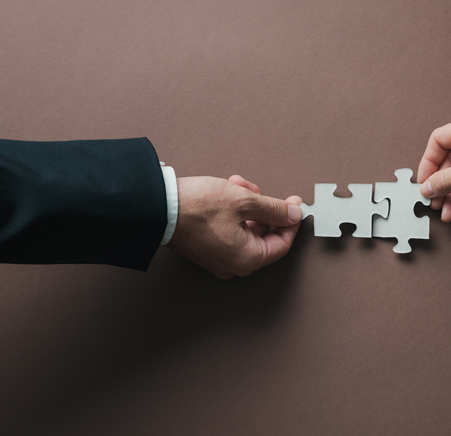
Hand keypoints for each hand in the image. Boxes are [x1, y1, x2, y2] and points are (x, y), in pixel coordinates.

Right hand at [166, 175, 301, 277]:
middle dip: (262, 208)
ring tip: (236, 186)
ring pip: (245, 228)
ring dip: (246, 204)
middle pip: (262, 235)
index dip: (290, 222)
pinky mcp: (206, 248)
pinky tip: (226, 192)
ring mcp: (218, 258)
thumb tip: (293, 214)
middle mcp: (233, 264)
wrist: (156, 206)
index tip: (294, 205)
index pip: (282, 244)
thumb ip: (275, 209)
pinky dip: (232, 211)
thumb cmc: (196, 207)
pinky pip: (229, 229)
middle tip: (256, 190)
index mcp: (247, 259)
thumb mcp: (244, 201)